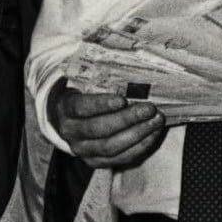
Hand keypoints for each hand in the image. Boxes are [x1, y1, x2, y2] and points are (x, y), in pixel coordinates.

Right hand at [48, 79, 165, 168]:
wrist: (69, 120)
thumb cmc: (84, 95)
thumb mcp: (83, 83)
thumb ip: (100, 76)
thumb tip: (126, 59)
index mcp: (66, 109)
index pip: (82, 108)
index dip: (102, 104)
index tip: (122, 100)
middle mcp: (71, 132)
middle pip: (99, 129)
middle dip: (127, 119)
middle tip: (149, 109)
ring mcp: (82, 150)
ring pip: (111, 147)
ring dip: (137, 134)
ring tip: (156, 121)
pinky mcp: (95, 162)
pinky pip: (120, 159)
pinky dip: (139, 147)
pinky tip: (153, 134)